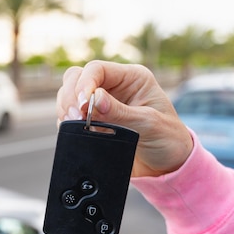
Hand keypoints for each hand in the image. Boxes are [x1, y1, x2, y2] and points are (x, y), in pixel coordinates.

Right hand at [56, 61, 193, 177]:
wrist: (166, 164)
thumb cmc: (167, 139)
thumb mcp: (148, 124)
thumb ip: (120, 112)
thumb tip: (94, 100)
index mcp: (131, 78)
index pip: (97, 69)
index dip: (84, 84)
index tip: (82, 106)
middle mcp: (113, 86)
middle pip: (76, 78)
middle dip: (71, 97)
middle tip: (75, 118)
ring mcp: (100, 103)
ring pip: (68, 95)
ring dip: (67, 110)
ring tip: (75, 126)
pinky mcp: (91, 121)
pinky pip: (70, 116)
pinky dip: (67, 124)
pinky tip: (77, 133)